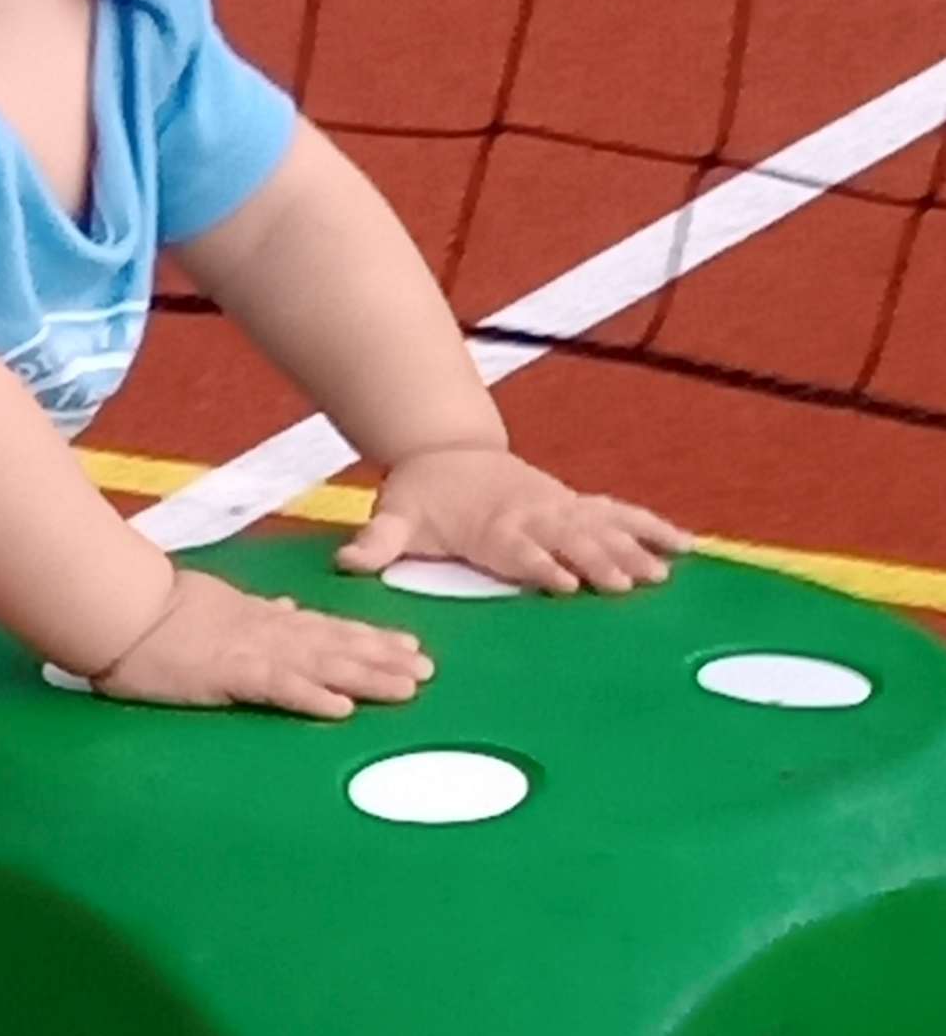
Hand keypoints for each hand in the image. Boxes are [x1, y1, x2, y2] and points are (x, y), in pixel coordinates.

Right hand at [93, 567, 434, 718]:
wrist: (126, 610)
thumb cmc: (163, 611)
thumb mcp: (222, 605)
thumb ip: (259, 611)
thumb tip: (290, 608)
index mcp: (267, 620)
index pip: (328, 629)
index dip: (370, 638)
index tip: (407, 645)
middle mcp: (271, 633)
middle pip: (338, 646)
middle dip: (384, 658)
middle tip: (428, 670)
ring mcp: (254, 652)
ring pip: (323, 665)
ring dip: (366, 676)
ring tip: (407, 688)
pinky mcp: (231, 674)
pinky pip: (279, 688)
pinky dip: (312, 697)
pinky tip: (342, 709)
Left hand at [335, 446, 689, 595]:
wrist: (446, 449)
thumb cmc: (421, 495)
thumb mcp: (395, 516)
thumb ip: (378, 542)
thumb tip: (347, 562)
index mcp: (491, 526)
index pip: (517, 549)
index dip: (539, 564)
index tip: (562, 583)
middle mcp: (532, 515)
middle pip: (569, 540)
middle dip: (598, 561)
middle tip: (628, 586)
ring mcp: (559, 507)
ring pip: (602, 528)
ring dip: (634, 549)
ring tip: (663, 575)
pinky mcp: (575, 504)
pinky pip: (621, 514)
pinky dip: (653, 528)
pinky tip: (687, 547)